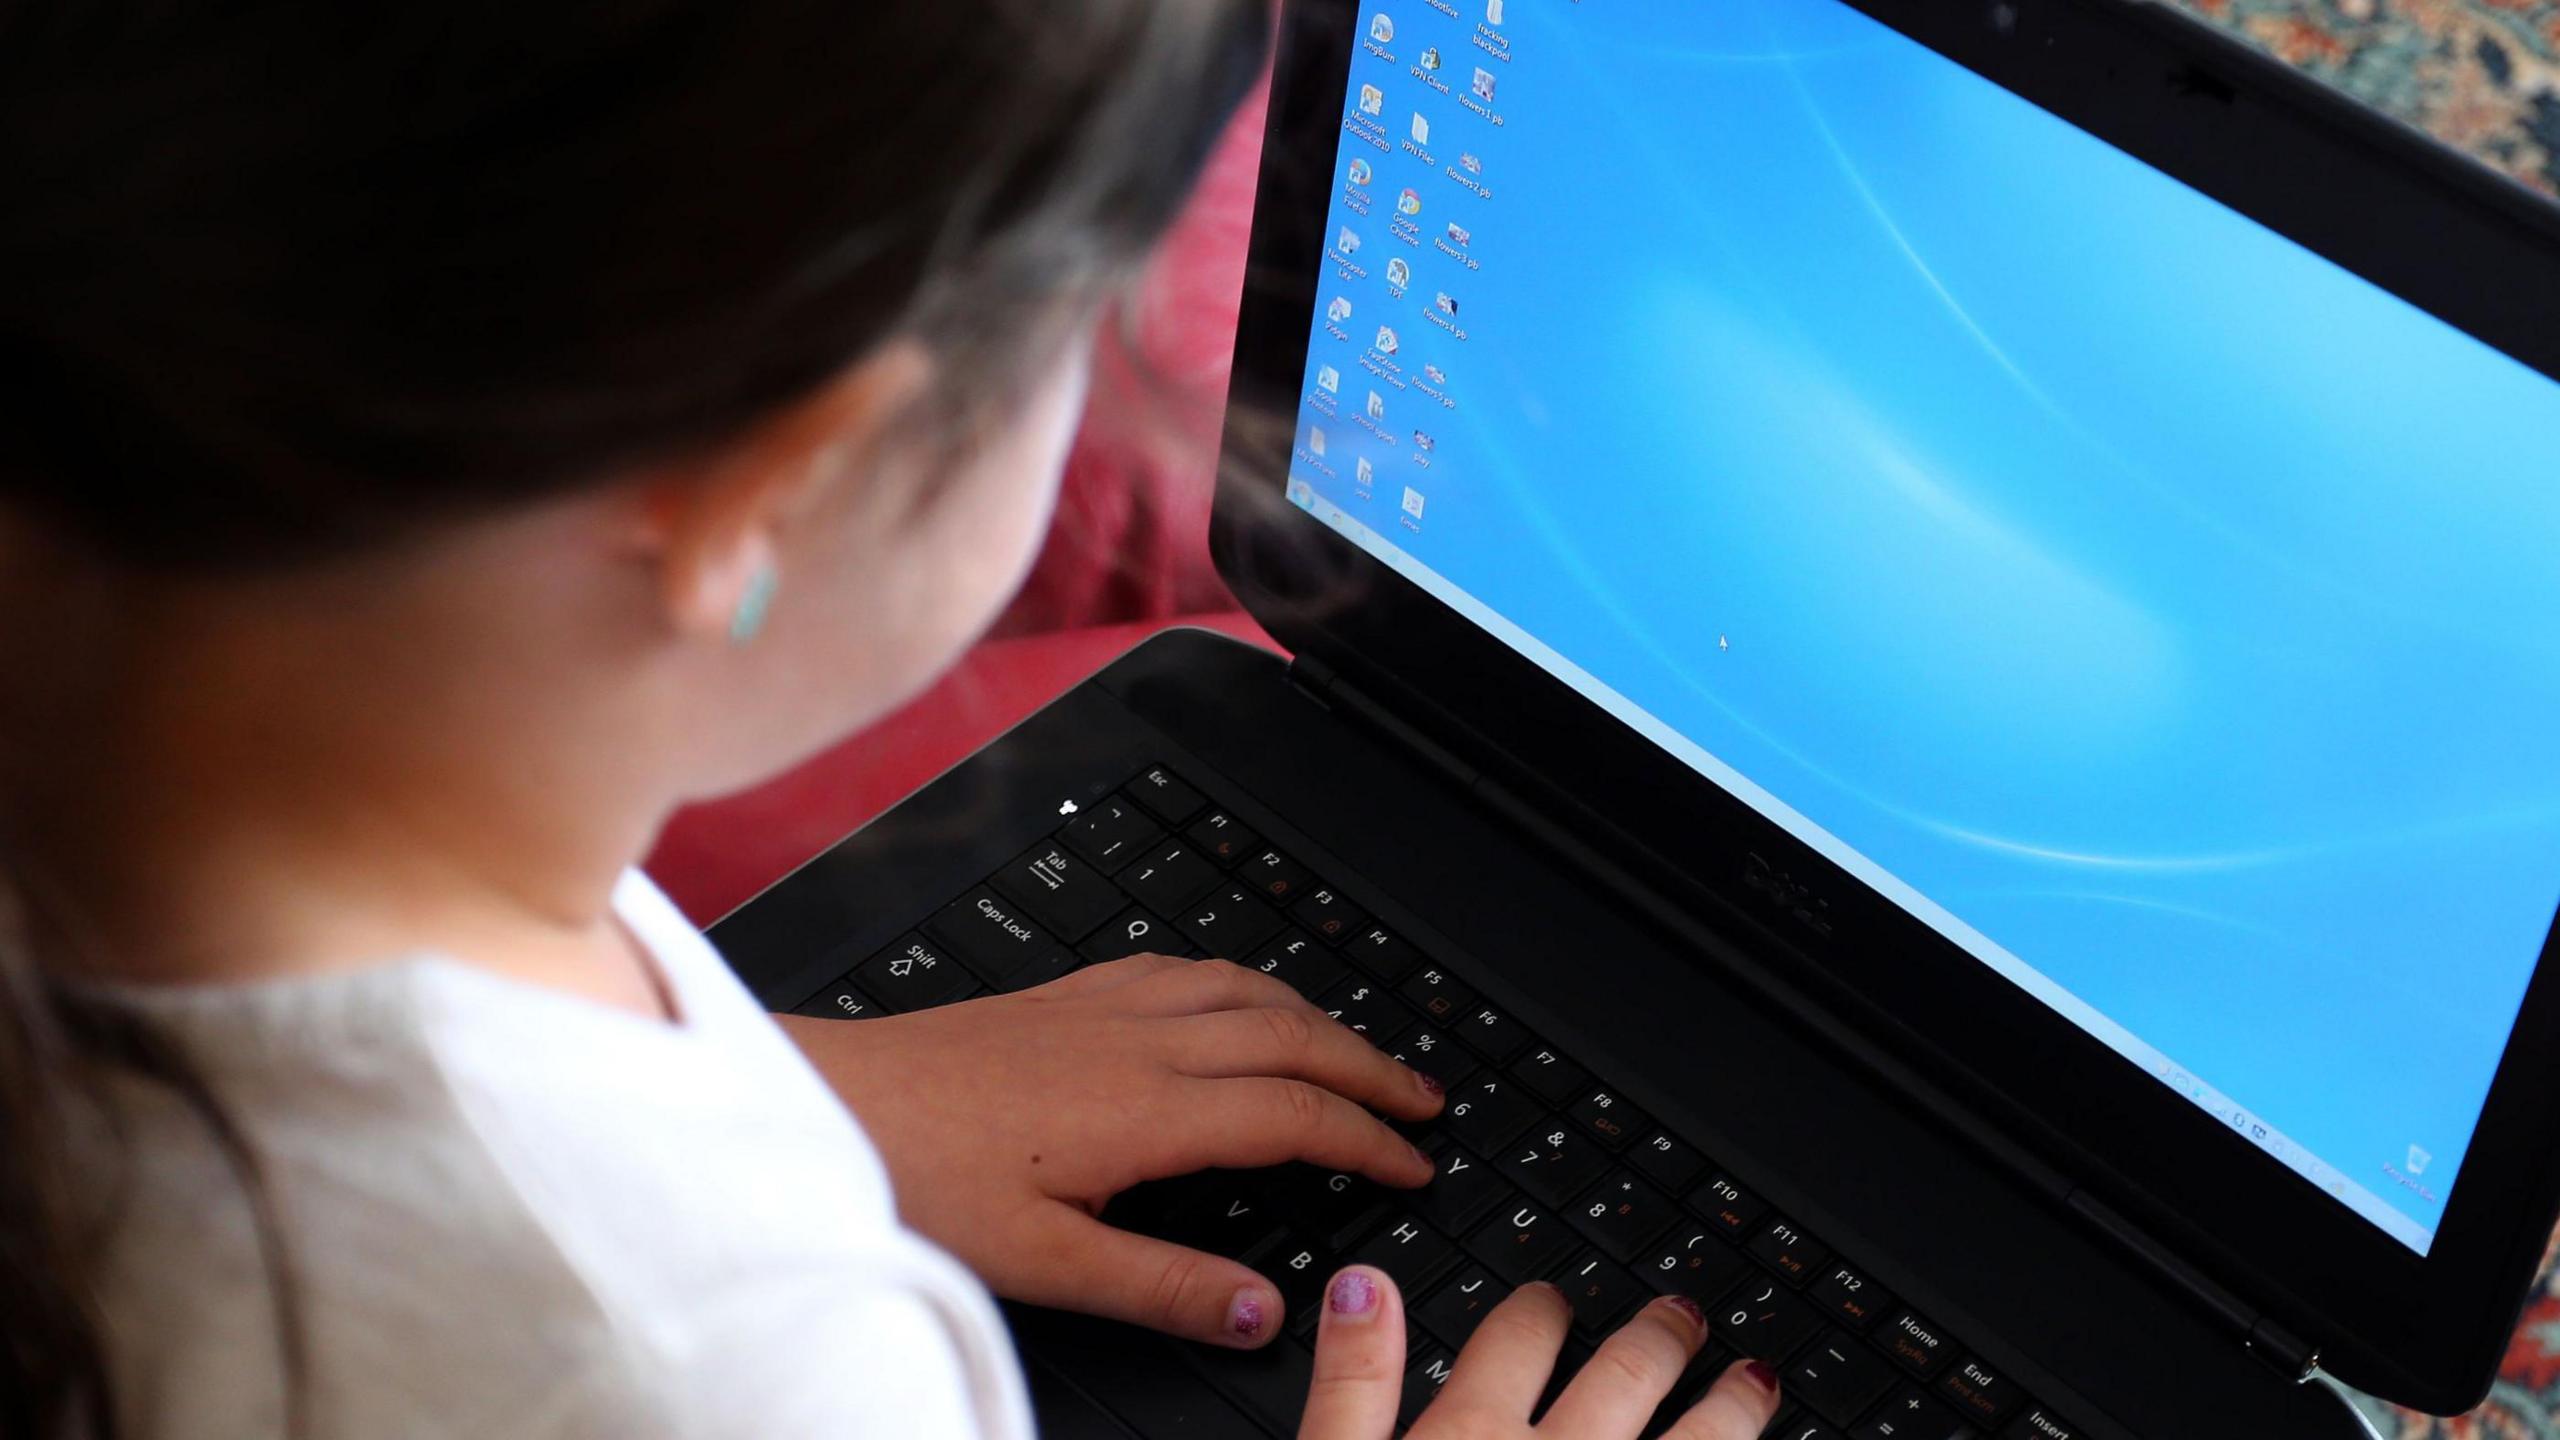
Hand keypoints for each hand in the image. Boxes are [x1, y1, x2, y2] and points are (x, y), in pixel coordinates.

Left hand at [778, 954, 1443, 1346]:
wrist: (829, 1100)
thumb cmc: (919, 1177)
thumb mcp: (1044, 1261)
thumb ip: (1161, 1286)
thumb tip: (1262, 1312)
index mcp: (1146, 1109)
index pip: (1295, 1114)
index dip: (1367, 1138)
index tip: (1413, 1163)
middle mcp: (1138, 1041)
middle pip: (1293, 1035)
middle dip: (1371, 1066)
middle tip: (1426, 1098)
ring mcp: (1103, 1007)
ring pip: (1246, 989)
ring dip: (1318, 1016)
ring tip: (1359, 1049)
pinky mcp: (1067, 993)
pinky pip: (1186, 968)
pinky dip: (1245, 982)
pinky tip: (1240, 997)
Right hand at [1299, 1267, 1782, 1438]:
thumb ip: (1350, 1385)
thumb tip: (1360, 1284)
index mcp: (1473, 1437)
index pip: (1518, 1341)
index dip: (1541, 1311)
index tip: (1555, 1301)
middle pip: (1627, 1378)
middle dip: (1659, 1338)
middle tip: (1684, 1314)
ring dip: (1733, 1409)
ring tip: (1758, 1381)